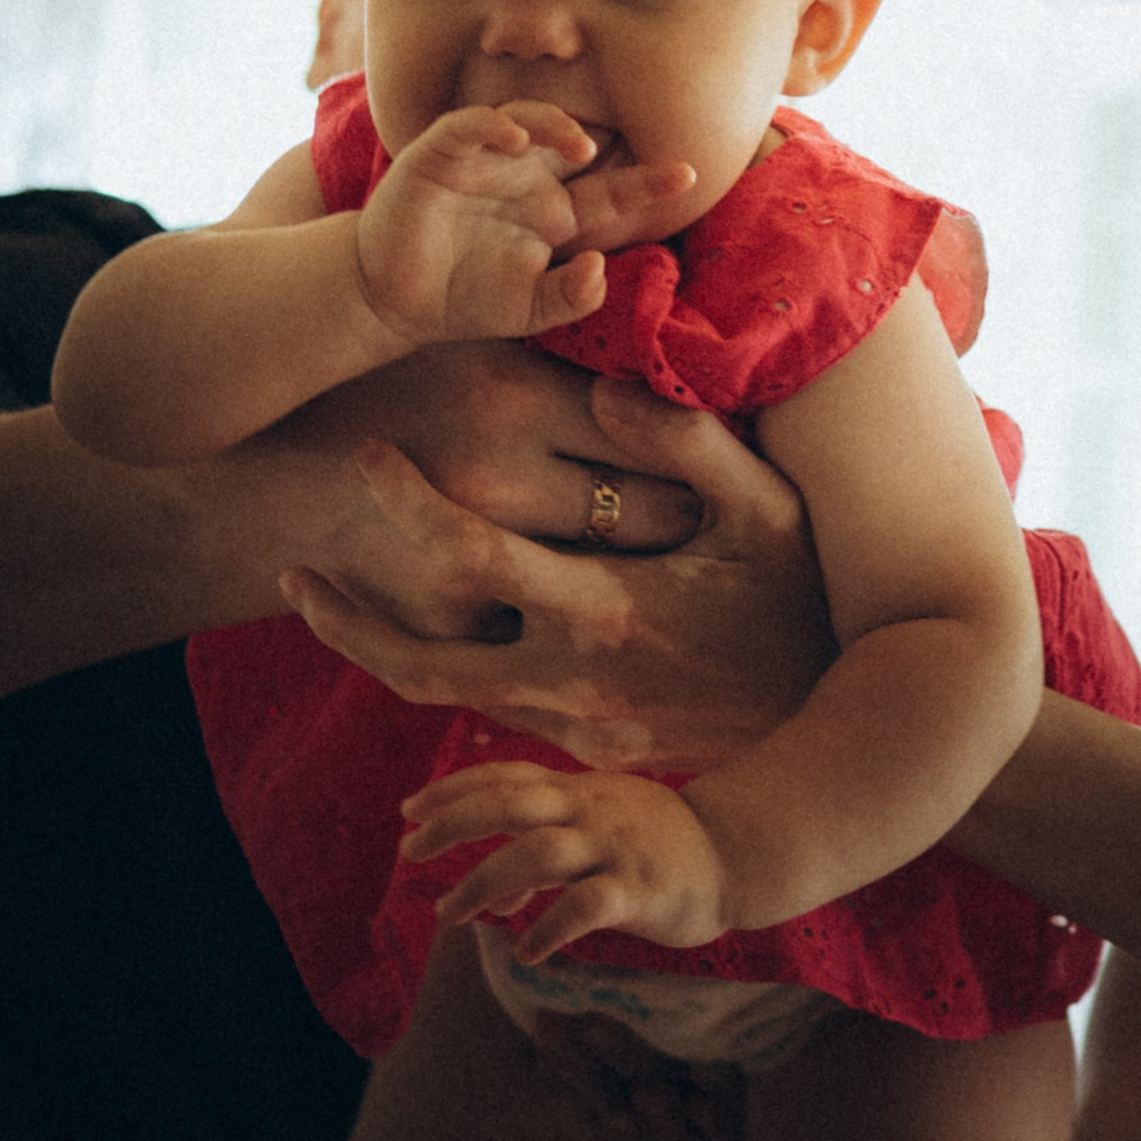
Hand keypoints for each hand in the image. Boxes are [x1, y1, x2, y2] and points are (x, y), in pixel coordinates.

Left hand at [285, 369, 833, 768]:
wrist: (850, 745)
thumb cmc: (812, 608)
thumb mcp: (772, 515)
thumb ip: (689, 447)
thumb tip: (605, 388)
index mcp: (606, 608)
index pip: (472, 555)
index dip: (404, 505)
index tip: (364, 457)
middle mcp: (572, 679)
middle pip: (419, 663)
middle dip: (344, 623)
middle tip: (291, 571)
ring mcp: (574, 726)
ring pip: (444, 700)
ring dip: (380, 654)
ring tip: (326, 605)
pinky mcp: (587, 752)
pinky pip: (491, 714)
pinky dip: (443, 675)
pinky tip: (427, 632)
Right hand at [355, 104, 693, 347]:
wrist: (392, 300)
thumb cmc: (465, 299)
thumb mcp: (529, 310)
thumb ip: (570, 297)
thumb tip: (599, 270)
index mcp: (554, 211)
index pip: (608, 191)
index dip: (646, 182)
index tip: (687, 175)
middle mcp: (526, 177)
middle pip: (574, 142)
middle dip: (605, 135)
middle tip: (626, 144)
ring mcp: (484, 161)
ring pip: (527, 120)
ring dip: (555, 125)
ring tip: (578, 145)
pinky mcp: (440, 155)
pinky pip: (468, 126)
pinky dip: (491, 126)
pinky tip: (514, 139)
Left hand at [409, 760, 731, 958]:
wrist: (735, 856)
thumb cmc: (659, 843)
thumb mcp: (601, 824)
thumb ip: (545, 846)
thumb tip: (490, 895)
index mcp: (578, 790)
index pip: (505, 776)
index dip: (453, 788)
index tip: (410, 809)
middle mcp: (590, 811)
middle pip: (509, 803)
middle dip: (453, 824)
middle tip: (410, 851)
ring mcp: (613, 849)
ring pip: (537, 853)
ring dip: (484, 882)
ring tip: (452, 915)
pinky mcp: (637, 891)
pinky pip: (583, 908)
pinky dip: (546, 929)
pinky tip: (524, 952)